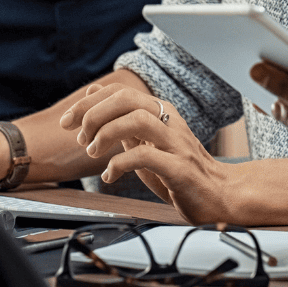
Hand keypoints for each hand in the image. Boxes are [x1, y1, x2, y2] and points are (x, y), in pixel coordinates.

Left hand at [60, 82, 234, 221]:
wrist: (219, 194)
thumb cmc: (179, 170)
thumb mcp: (145, 142)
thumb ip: (123, 121)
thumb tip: (94, 98)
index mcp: (160, 111)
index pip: (120, 92)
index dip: (89, 102)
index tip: (68, 121)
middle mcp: (169, 121)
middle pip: (127, 99)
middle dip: (94, 114)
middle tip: (80, 137)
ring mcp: (175, 143)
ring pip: (137, 120)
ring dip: (107, 134)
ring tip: (93, 152)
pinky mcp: (179, 168)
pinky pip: (146, 156)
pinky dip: (120, 164)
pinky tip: (110, 175)